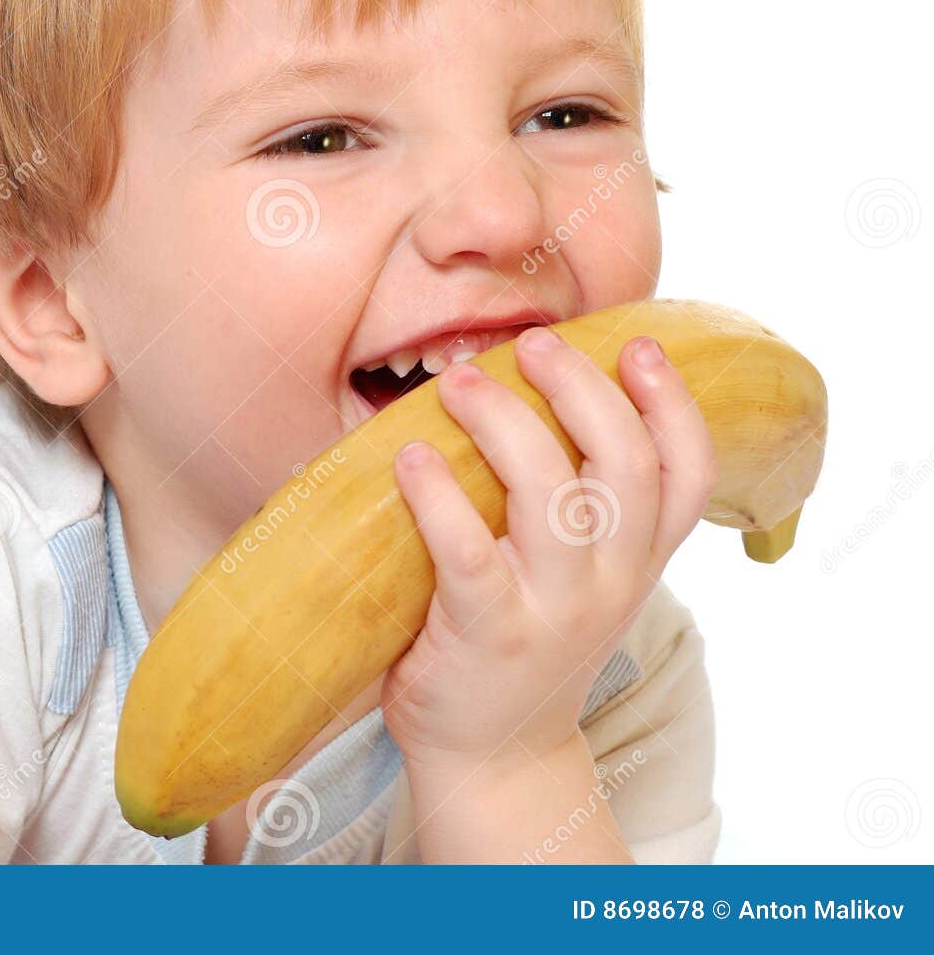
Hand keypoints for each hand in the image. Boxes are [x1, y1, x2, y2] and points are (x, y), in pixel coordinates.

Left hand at [378, 326, 717, 779]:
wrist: (493, 757)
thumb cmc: (522, 644)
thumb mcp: (580, 582)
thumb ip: (579, 511)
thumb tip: (529, 397)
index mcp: (638, 560)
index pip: (689, 474)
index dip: (674, 404)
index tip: (637, 344)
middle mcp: (610, 581)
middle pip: (625, 466)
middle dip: (582, 389)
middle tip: (532, 344)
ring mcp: (554, 609)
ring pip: (553, 495)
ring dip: (505, 423)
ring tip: (459, 381)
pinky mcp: (489, 632)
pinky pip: (470, 552)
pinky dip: (441, 498)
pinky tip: (411, 457)